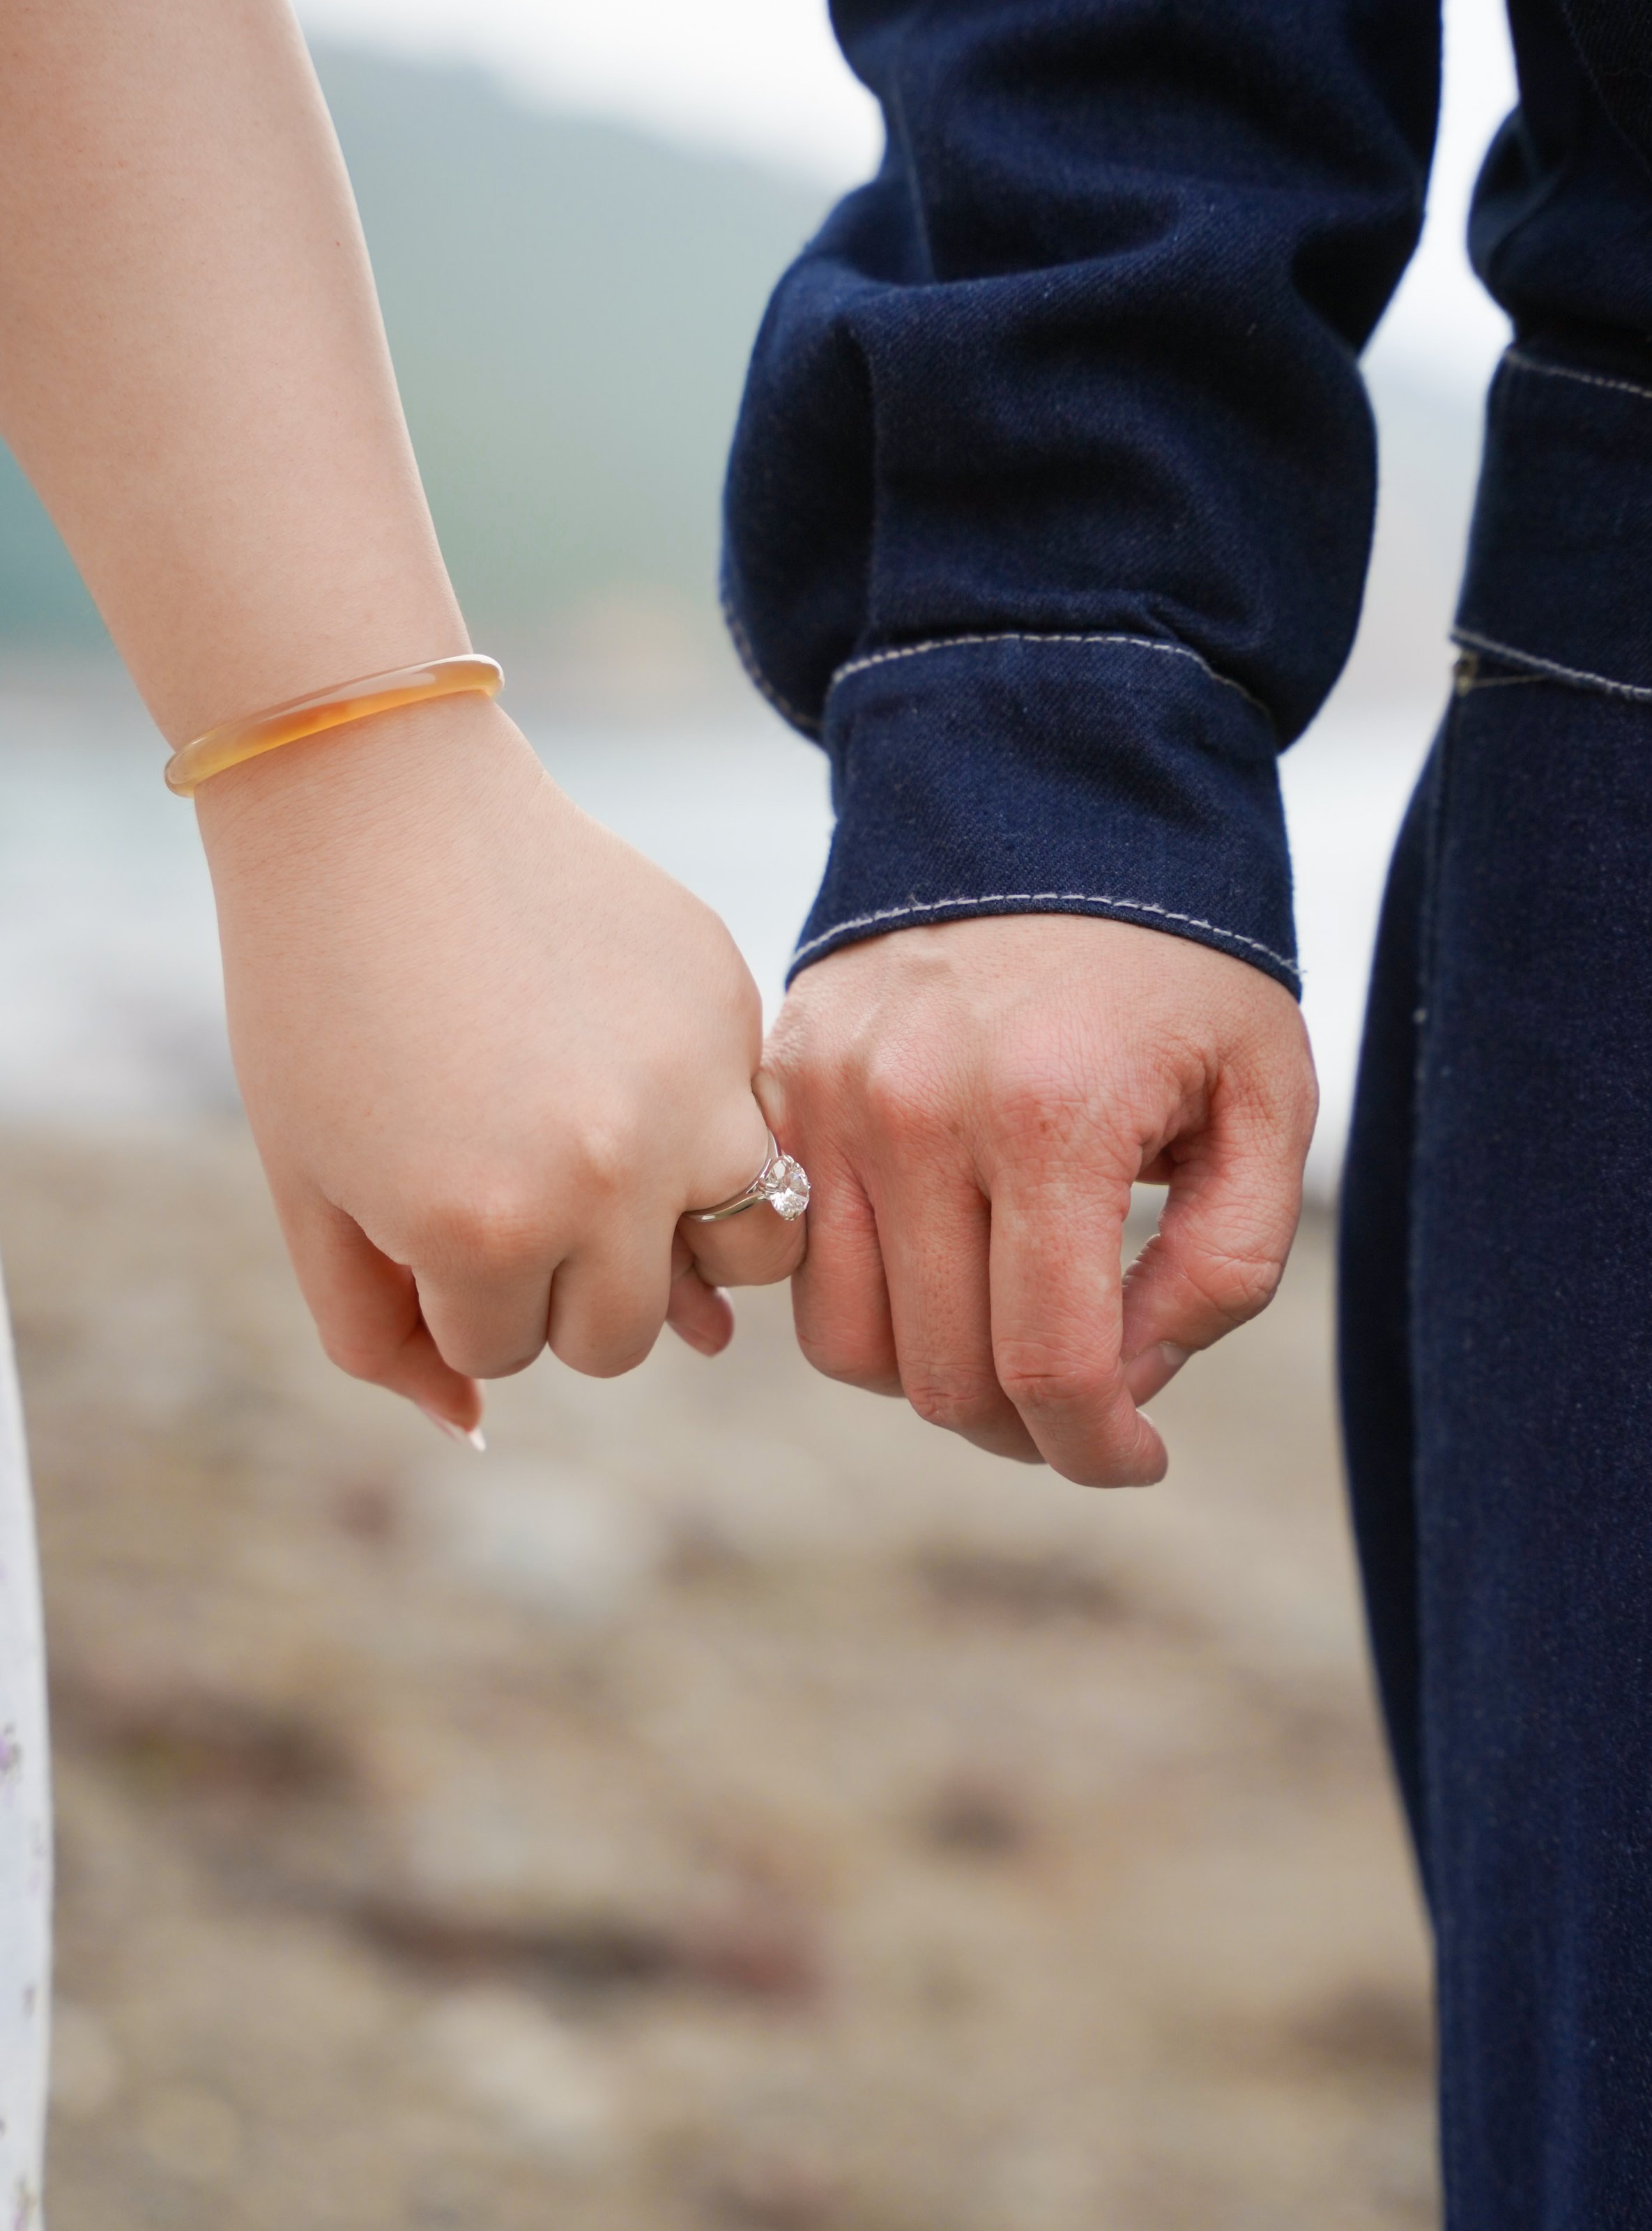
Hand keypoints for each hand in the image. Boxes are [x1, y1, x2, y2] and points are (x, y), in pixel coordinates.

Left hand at [197, 694, 803, 1437]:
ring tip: (620, 1171)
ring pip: (753, 1250)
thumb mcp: (312, 1191)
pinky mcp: (734, 1009)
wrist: (380, 803)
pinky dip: (710, 1124)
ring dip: (685, 1235)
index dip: (455, 1288)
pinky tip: (632, 1062)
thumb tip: (479, 1426)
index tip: (418, 1196)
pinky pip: (760, 1124)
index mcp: (486, 1229)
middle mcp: (610, 1176)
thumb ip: (381, 1336)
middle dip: (561, 1286)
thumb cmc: (318, 1004)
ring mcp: (691, 1089)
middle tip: (507, 1184)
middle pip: (625, 1331)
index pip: (511, 1350)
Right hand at [759, 916, 1315, 1486]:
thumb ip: (1225, 1262)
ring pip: (846, 1340)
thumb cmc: (1181, 959)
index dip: (1096, 1451)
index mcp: (1051, 1115)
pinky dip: (865, 1296)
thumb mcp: (1264, 1098)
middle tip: (1088, 1404)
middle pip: (941, 1375)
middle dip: (1026, 1428)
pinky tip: (941, 1265)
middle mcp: (917, 1110)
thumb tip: (1131, 1380)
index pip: (1047, 1365)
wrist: (1047, 790)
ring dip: (933, 1376)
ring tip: (1009, 1336)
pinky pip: (795, 1254)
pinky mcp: (784, 1080)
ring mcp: (831, 1095)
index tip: (1137, 1459)